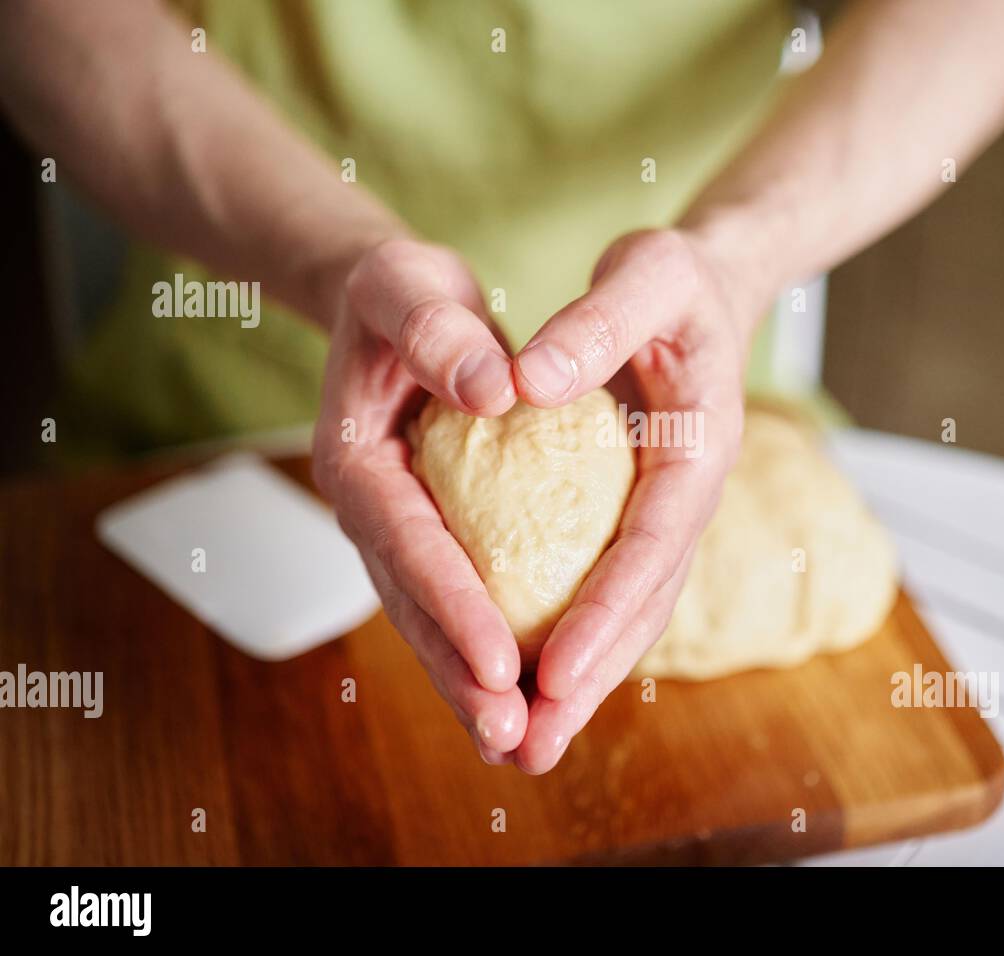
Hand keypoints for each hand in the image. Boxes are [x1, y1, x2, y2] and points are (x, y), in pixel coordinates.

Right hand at [311, 238, 526, 764]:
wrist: (396, 309)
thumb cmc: (404, 294)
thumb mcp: (410, 286)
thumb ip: (437, 332)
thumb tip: (495, 390)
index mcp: (357, 461)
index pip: (408, 543)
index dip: (452, 604)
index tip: (499, 662)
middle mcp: (372, 511)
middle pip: (415, 607)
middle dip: (462, 676)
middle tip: (512, 735)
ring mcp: (400, 534)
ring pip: (435, 622)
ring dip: (474, 687)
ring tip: (522, 745)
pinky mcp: (436, 539)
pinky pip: (462, 604)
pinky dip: (491, 651)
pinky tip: (533, 697)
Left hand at [508, 228, 763, 772]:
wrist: (703, 293)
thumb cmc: (676, 279)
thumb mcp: (647, 272)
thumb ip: (597, 325)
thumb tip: (522, 385)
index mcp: (698, 449)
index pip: (653, 546)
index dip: (605, 613)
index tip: (553, 672)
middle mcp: (688, 499)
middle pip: (644, 605)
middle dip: (590, 681)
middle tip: (530, 746)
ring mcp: (664, 516)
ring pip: (628, 614)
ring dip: (580, 682)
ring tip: (523, 744)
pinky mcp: (635, 521)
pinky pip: (608, 592)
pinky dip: (574, 641)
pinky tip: (528, 681)